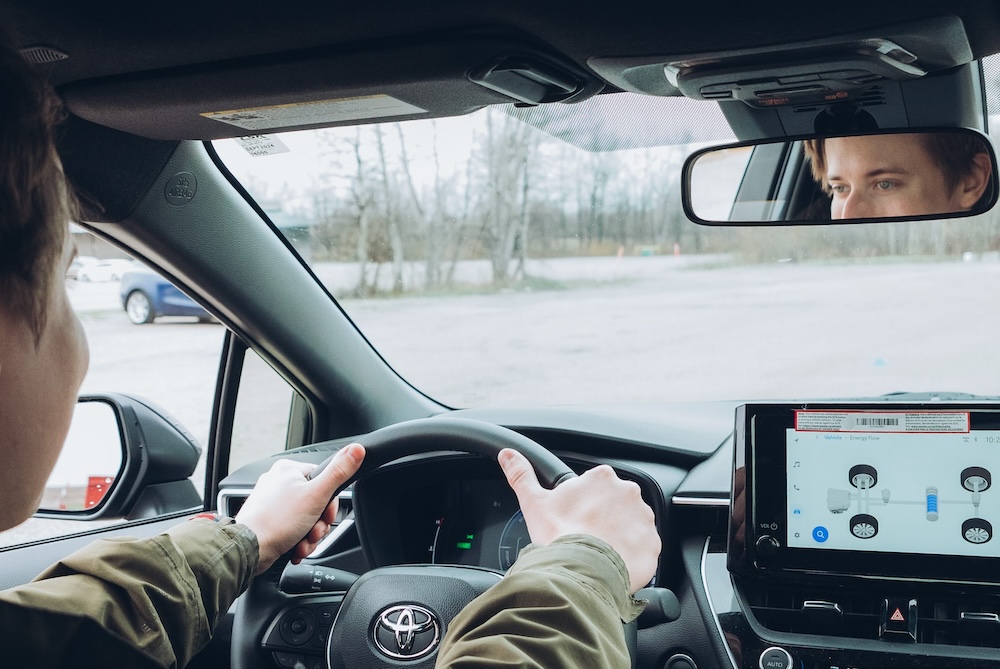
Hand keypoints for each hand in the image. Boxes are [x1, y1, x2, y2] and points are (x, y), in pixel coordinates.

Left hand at [236, 443, 364, 574]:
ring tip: (302, 543)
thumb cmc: (276, 522)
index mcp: (289, 470)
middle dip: (319, 524)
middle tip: (314, 532)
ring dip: (310, 536)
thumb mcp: (316, 495)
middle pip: (316, 502)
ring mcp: (271, 503)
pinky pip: (292, 528)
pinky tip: (295, 548)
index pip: (324, 480)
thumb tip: (357, 449)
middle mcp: (278, 483)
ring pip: (305, 518)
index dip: (330, 503)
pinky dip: (298, 540)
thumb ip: (338, 472)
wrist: (249, 550)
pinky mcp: (268, 521)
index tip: (326, 516)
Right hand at [498, 448, 659, 592]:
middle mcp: (629, 492)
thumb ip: (521, 474)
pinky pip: (644, 548)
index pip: (597, 486)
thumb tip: (508, 455)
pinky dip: (633, 555)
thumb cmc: (559, 535)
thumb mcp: (534, 502)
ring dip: (621, 535)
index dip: (585, 504)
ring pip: (632, 524)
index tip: (577, 518)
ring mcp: (644, 519)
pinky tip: (615, 562)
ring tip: (601, 552)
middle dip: (605, 518)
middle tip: (587, 536)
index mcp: (602, 478)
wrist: (581, 571)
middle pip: (617, 504)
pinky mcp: (653, 544)